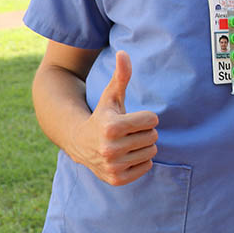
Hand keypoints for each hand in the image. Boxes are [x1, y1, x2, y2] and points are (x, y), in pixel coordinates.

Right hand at [70, 50, 158, 185]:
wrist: (81, 143)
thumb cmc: (103, 115)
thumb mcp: (111, 95)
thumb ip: (121, 75)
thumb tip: (123, 52)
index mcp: (110, 127)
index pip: (152, 120)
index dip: (145, 117)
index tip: (131, 118)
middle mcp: (110, 149)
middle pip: (153, 137)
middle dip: (144, 131)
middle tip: (127, 131)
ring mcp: (112, 166)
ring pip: (152, 152)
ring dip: (143, 146)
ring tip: (126, 142)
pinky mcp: (116, 179)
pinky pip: (147, 166)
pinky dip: (140, 160)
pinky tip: (125, 155)